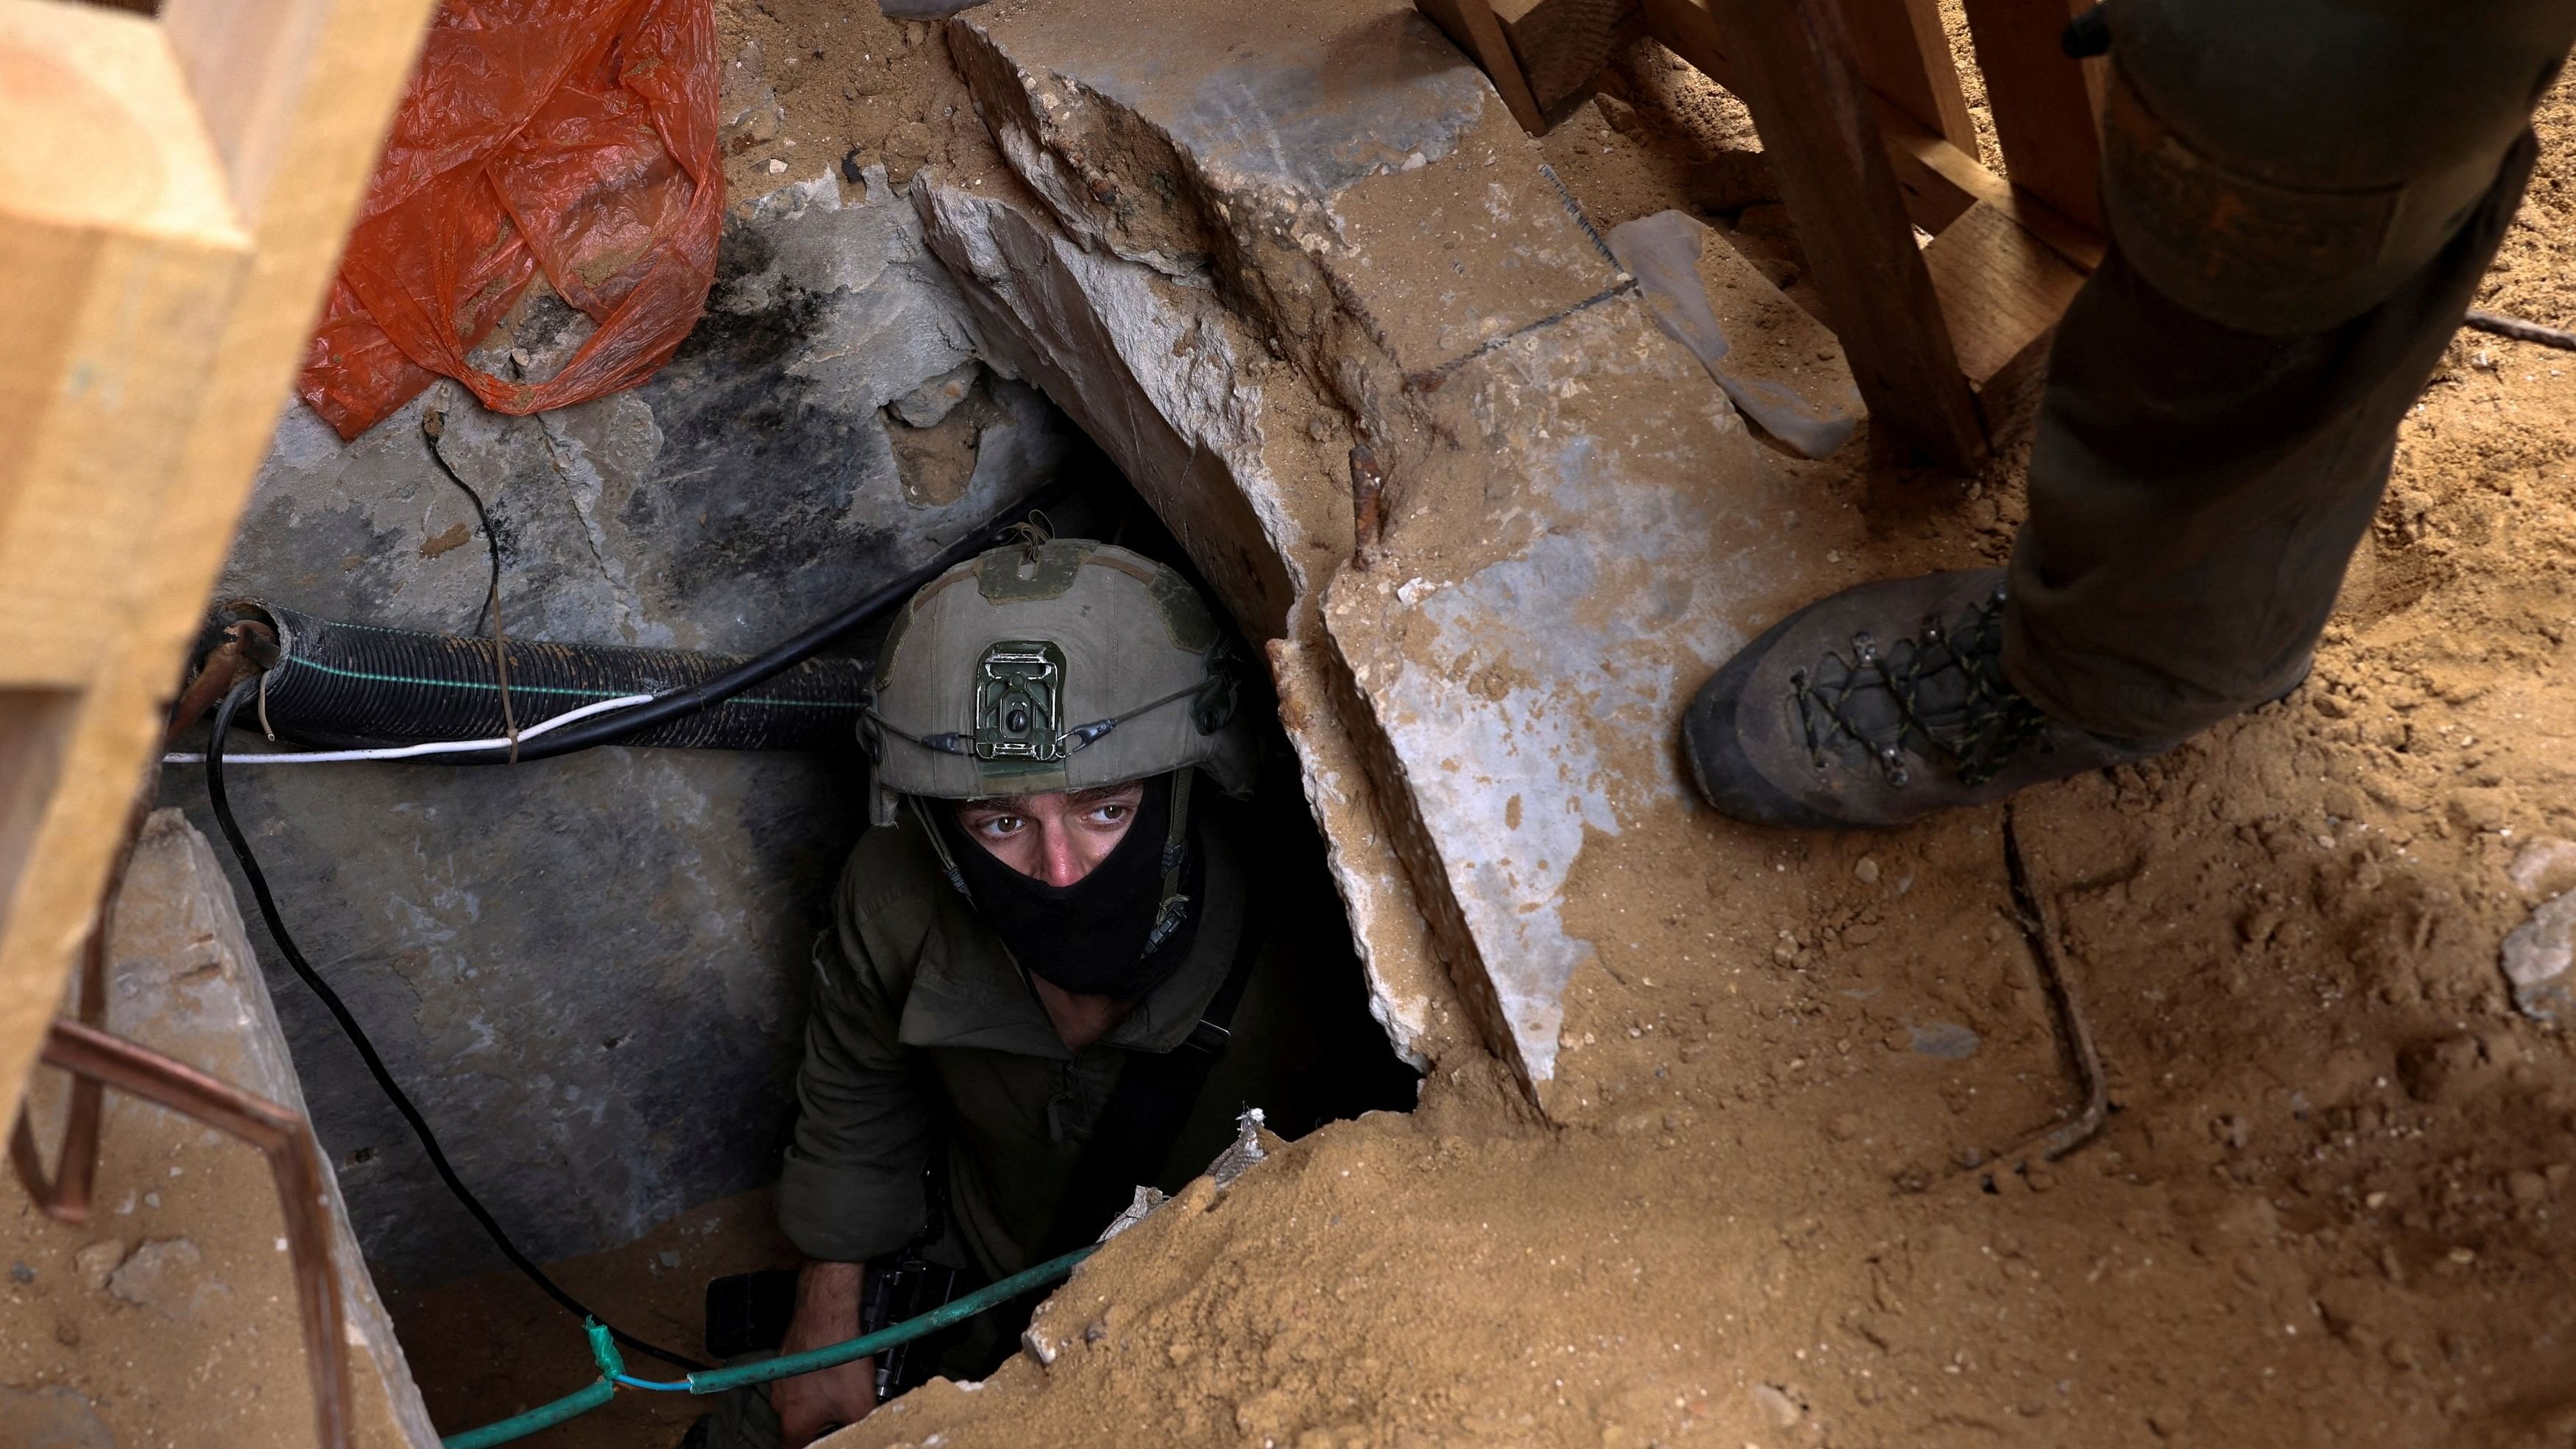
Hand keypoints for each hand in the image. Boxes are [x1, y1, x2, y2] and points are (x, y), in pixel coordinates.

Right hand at [771, 1260, 875, 1447]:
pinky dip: (815, 1379)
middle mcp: (780, 1404)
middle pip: (798, 1426)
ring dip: (818, 1401)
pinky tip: (833, 1370)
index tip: (823, 1443)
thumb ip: (858, 1429)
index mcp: (794, 1423)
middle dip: (820, 1425)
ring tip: (840, 1390)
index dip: (812, 1447)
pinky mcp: (786, 1361)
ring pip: (800, 1401)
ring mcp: (781, 1380)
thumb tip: (864, 1433)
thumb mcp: (860, 1406)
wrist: (827, 1316)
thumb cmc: (838, 1358)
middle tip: (840, 1416)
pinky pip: (800, 1378)